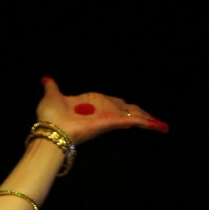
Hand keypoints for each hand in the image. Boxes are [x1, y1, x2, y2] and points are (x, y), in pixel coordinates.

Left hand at [36, 76, 168, 144]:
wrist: (50, 130)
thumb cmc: (50, 117)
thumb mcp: (52, 96)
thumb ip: (52, 87)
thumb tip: (46, 79)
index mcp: (93, 104)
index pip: (112, 104)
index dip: (122, 105)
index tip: (128, 107)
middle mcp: (103, 111)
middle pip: (127, 111)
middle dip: (139, 114)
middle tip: (151, 119)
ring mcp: (109, 117)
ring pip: (134, 116)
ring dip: (148, 120)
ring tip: (162, 126)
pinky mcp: (113, 122)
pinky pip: (134, 121)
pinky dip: (148, 123)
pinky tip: (160, 126)